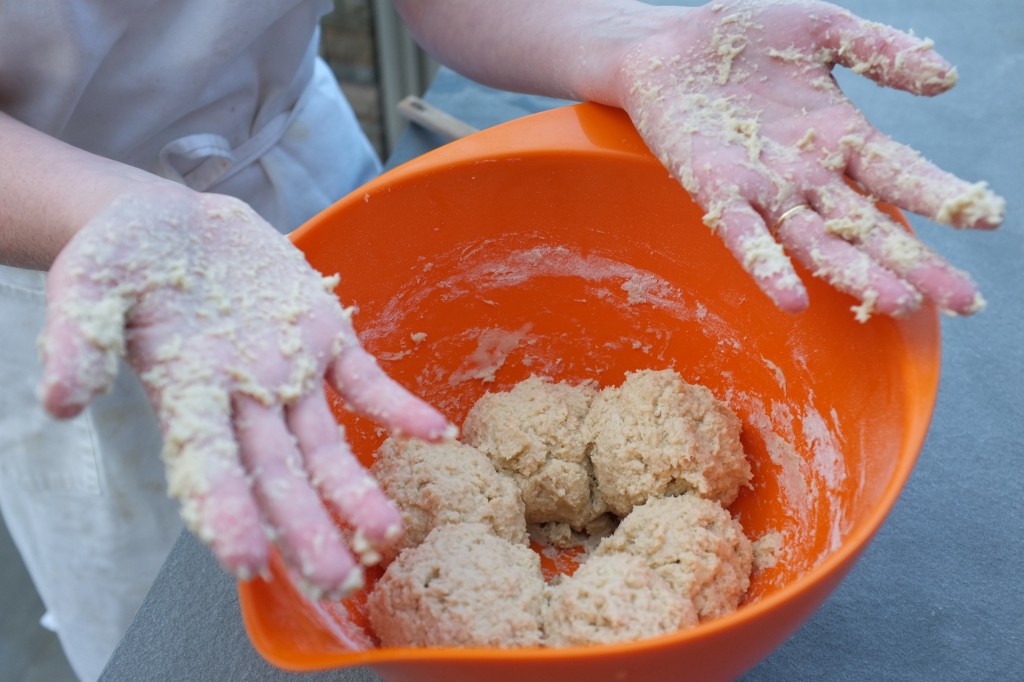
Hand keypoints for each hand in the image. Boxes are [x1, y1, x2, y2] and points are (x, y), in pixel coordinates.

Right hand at [39, 187, 452, 597]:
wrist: (174, 220)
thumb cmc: (123, 253)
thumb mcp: (91, 281)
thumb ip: (78, 336)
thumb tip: (58, 401)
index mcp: (185, 390)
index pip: (206, 464)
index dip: (226, 511)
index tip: (245, 561)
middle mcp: (242, 397)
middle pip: (276, 474)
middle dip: (304, 529)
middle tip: (337, 584)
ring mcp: (289, 371)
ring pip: (325, 444)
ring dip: (355, 489)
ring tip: (386, 535)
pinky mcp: (325, 337)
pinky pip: (365, 381)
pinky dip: (397, 406)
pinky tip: (433, 431)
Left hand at [616, 0, 1003, 317]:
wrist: (666, 44)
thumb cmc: (742, 39)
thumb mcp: (824, 31)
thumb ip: (882, 52)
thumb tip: (948, 79)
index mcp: (839, 137)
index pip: (900, 174)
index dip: (941, 196)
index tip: (988, 218)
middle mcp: (807, 174)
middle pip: (869, 225)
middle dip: (915, 262)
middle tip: (963, 300)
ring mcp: (762, 187)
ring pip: (817, 240)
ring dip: (854, 272)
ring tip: (896, 303)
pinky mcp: (715, 189)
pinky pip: (746, 235)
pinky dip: (769, 266)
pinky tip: (794, 300)